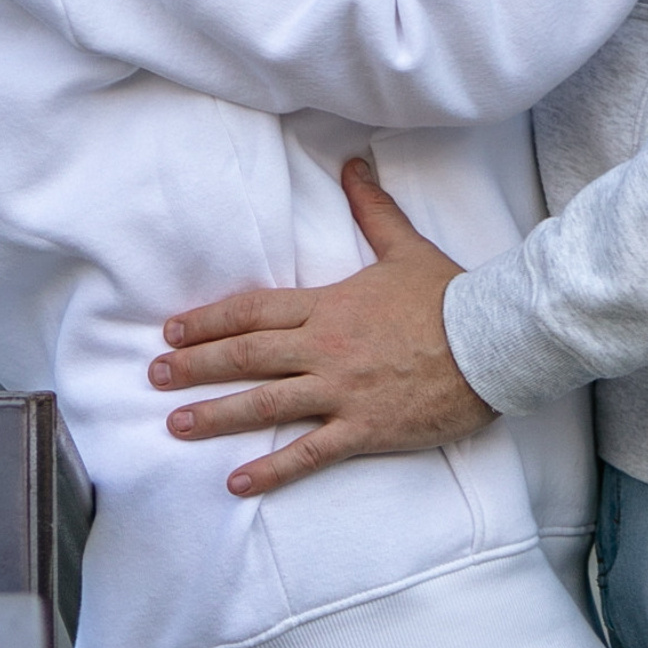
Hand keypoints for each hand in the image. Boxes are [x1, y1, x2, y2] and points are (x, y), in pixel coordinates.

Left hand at [150, 158, 494, 495]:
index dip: (208, 320)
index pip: (253, 310)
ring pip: (266, 402)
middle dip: (196, 365)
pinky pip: (309, 452)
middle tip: (155, 375)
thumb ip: (372, 209)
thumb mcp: (405, 246)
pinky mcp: (364, 428)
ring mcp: (342, 390)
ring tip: (176, 424)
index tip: (173, 330)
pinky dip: (271, 468)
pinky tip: (237, 482)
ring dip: (216, 414)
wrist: (493, 342)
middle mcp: (325, 347)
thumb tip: (354, 165)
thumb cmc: (449, 297)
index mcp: (329, 304)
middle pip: (246, 354)